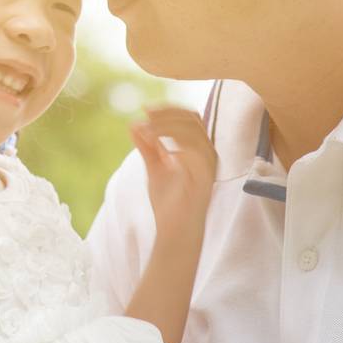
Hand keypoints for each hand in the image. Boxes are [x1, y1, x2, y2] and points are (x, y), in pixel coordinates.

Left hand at [131, 106, 217, 235]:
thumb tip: (134, 124)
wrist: (175, 233)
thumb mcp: (155, 169)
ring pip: (193, 130)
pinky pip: (193, 149)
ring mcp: (208, 164)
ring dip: (166, 125)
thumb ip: (147, 147)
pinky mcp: (205, 175)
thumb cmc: (168, 204)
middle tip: (145, 113)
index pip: (190, 119)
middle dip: (167, 113)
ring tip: (145, 130)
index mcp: (198, 150)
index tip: (146, 109)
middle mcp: (207, 154)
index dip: (169, 110)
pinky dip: (172, 142)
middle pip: (193, 119)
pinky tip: (156, 145)